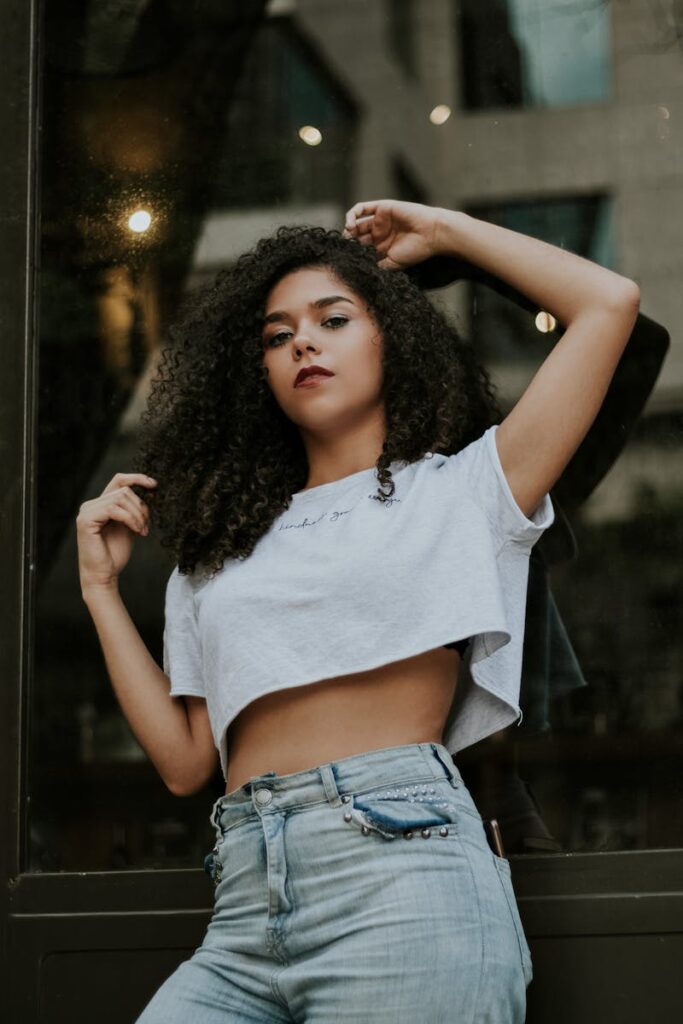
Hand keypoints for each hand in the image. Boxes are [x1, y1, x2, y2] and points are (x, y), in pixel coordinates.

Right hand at [76, 473, 156, 590]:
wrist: (104, 575)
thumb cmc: (115, 554)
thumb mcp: (131, 526)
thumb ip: (136, 510)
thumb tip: (152, 490)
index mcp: (101, 504)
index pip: (119, 480)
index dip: (137, 478)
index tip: (154, 485)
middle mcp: (91, 505)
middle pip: (124, 491)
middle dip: (142, 507)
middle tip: (147, 525)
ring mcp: (87, 511)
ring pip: (121, 498)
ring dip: (138, 515)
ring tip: (142, 530)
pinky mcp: (86, 520)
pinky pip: (114, 509)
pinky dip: (130, 519)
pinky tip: (137, 531)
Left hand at [342, 199, 444, 269]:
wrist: (430, 234)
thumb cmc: (415, 251)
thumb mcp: (391, 264)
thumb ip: (376, 266)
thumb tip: (357, 270)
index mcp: (381, 248)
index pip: (360, 249)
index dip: (351, 252)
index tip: (345, 258)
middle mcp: (379, 233)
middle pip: (356, 236)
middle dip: (348, 241)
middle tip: (344, 248)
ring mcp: (379, 220)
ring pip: (357, 222)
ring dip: (348, 229)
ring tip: (347, 236)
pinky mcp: (381, 207)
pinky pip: (361, 208)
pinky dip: (352, 214)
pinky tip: (350, 225)